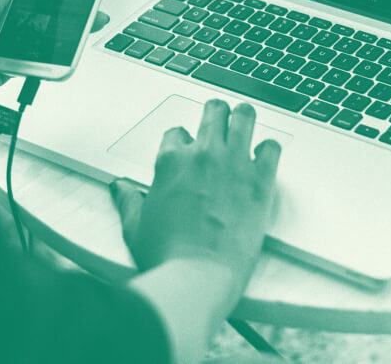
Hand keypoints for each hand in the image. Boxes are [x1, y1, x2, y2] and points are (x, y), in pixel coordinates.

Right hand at [110, 100, 280, 301]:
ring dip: (244, 118)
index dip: (183, 142)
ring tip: (245, 123)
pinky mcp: (260, 181)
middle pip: (214, 111)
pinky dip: (269, 149)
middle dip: (216, 114)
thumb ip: (127, 200)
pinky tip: (265, 156)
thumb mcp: (135, 226)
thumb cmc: (166, 256)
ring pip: (244, 117)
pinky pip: (271, 147)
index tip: (187, 152)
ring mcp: (233, 164)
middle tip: (220, 122)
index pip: (178, 133)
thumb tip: (119, 188)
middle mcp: (203, 154)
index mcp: (171, 161)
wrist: (197, 278)